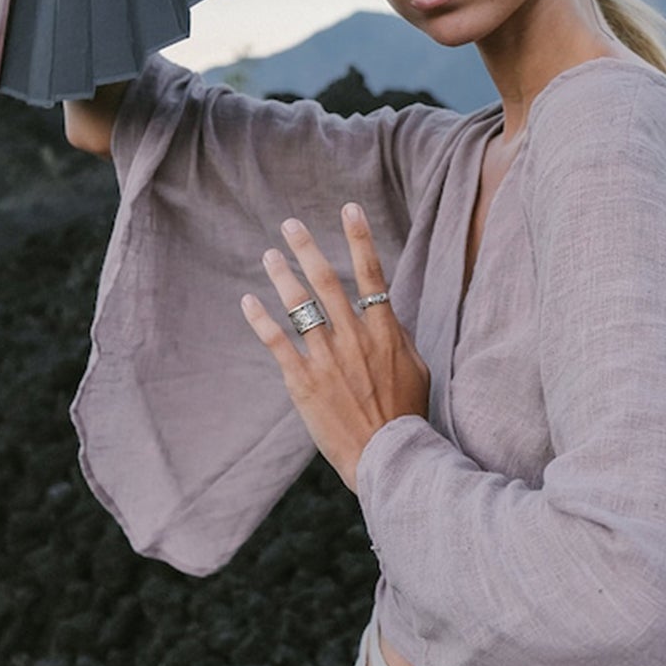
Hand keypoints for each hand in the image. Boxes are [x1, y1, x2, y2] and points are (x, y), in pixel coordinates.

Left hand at [241, 205, 429, 491]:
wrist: (388, 457)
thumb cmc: (406, 415)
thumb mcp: (417, 369)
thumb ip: (399, 338)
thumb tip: (386, 315)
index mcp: (385, 332)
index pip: (371, 274)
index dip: (360, 238)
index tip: (349, 208)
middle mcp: (354, 338)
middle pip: (327, 281)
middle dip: (308, 247)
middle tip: (291, 224)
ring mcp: (327, 359)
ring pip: (299, 306)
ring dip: (282, 276)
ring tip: (270, 255)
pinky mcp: (303, 382)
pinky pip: (277, 343)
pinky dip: (260, 320)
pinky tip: (248, 301)